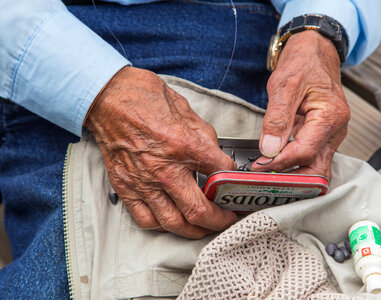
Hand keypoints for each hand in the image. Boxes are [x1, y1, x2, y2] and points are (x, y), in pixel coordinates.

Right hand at [85, 66, 236, 238]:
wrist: (108, 97)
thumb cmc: (144, 99)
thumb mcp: (187, 112)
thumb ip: (205, 139)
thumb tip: (217, 158)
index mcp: (184, 145)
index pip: (220, 174)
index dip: (235, 183)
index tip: (237, 188)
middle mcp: (164, 169)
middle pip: (199, 211)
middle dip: (219, 220)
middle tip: (227, 219)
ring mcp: (142, 182)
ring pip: (173, 223)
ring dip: (194, 230)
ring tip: (204, 227)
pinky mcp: (125, 187)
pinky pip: (145, 219)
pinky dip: (163, 226)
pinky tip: (173, 221)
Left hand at [251, 31, 349, 178]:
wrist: (315, 52)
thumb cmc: (303, 63)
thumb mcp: (283, 85)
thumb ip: (276, 119)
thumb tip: (269, 149)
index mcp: (330, 116)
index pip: (305, 152)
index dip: (281, 162)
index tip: (259, 166)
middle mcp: (336, 129)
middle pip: (316, 168)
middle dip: (291, 179)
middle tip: (264, 178)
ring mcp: (331, 135)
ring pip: (315, 167)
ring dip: (293, 175)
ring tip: (268, 175)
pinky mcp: (323, 136)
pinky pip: (311, 157)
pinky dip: (295, 165)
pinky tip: (277, 166)